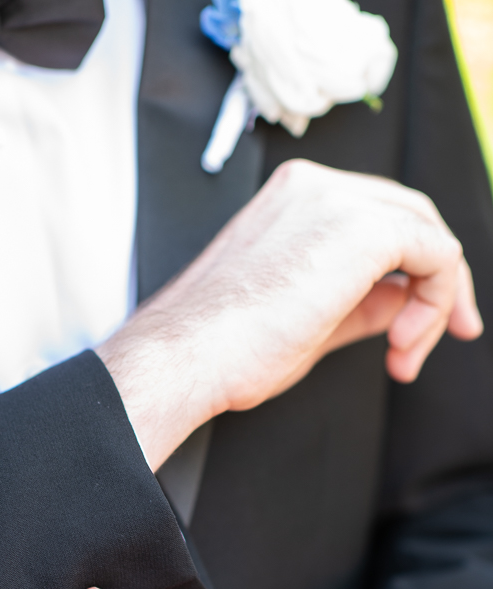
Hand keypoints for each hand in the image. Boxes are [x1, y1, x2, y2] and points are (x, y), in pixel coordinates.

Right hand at [100, 160, 482, 470]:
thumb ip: (359, 301)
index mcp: (294, 199)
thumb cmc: (223, 349)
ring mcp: (338, 200)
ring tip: (405, 353)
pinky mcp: (362, 230)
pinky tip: (401, 342)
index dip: (409, 272)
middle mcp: (316, 186)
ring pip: (427, 233)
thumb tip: (402, 304)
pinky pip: (435, 253)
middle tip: (445, 335)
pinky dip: (434, 302)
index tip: (411, 328)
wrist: (186, 358)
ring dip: (435, 300)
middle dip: (438, 281)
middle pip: (411, 216)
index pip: (376, 218)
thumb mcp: (306, 319)